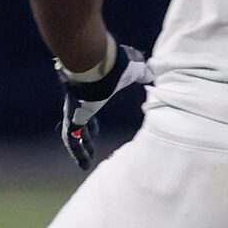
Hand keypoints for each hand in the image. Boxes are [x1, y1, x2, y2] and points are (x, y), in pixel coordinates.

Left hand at [57, 40, 153, 170]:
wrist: (99, 63)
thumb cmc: (117, 65)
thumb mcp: (136, 70)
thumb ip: (144, 74)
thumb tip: (155, 76)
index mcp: (94, 93)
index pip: (89, 110)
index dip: (92, 122)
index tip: (95, 131)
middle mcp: (80, 102)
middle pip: (80, 124)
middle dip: (85, 136)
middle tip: (90, 147)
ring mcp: (74, 110)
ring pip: (74, 134)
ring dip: (81, 149)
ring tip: (86, 164)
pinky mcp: (73, 116)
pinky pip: (72, 138)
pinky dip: (77, 152)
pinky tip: (83, 165)